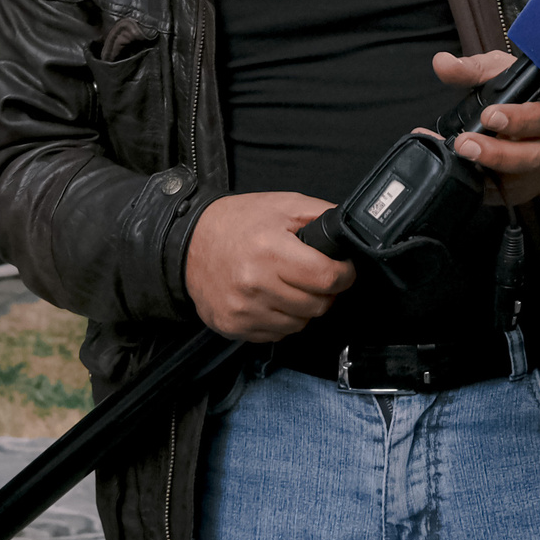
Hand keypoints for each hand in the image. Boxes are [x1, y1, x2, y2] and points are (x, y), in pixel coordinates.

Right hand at [182, 191, 356, 340]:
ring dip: (303, 307)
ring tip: (290, 285)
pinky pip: (276, 334)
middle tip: (314, 275)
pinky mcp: (233, 326)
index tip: (343, 269)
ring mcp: (243, 309)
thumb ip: (321, 215)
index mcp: (270, 250)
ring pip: (299, 324)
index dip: (344, 274)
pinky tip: (271, 298)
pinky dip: (281, 319)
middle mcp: (255, 284)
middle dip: (325, 291)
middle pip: (317, 305)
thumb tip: (350, 231)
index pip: (327, 278)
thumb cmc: (238, 222)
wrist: (189, 242)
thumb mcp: (284, 204)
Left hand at [437, 50, 539, 204]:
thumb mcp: (506, 74)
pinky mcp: (519, 191)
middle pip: (529, 156)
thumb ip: (474, 69)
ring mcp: (535, 173)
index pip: (539, 116)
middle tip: (464, 143)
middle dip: (496, 152)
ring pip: (516, 179)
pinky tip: (461, 175)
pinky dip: (479, 187)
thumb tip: (442, 63)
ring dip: (486, 171)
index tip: (489, 115)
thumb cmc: (529, 98)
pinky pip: (499, 195)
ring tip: (460, 157)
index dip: (516, 118)